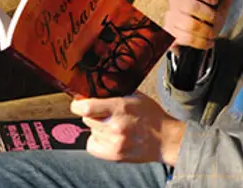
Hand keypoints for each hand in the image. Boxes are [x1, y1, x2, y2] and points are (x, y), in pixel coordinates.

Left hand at [70, 92, 185, 165]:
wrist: (165, 139)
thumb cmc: (152, 116)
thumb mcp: (137, 96)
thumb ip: (117, 92)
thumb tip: (97, 88)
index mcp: (120, 107)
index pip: (86, 107)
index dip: (78, 104)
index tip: (79, 102)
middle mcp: (115, 125)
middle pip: (86, 118)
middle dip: (92, 114)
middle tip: (104, 113)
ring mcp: (114, 142)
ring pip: (90, 131)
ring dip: (97, 127)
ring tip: (112, 125)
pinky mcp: (113, 154)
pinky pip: (92, 145)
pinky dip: (97, 140)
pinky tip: (108, 136)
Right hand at [163, 0, 234, 53]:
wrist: (193, 31)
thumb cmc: (206, 15)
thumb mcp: (219, 4)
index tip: (215, 1)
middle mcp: (177, 1)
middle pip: (192, 7)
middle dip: (210, 16)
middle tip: (216, 21)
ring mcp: (171, 17)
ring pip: (189, 24)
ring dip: (206, 31)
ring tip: (212, 33)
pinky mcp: (170, 32)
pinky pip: (186, 38)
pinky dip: (200, 42)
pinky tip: (207, 42)